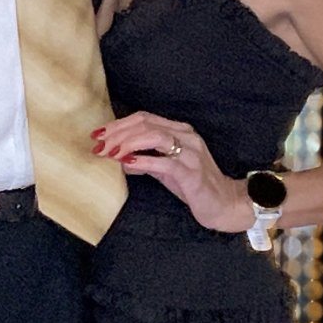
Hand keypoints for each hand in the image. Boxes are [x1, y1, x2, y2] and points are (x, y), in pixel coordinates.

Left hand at [91, 112, 252, 232]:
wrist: (223, 204)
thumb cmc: (193, 186)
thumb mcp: (165, 170)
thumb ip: (144, 161)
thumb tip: (119, 159)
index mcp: (179, 131)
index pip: (144, 118)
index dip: (119, 124)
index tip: (99, 135)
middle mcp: (186, 136)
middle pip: (146, 124)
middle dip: (118, 133)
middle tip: (99, 146)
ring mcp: (190, 153)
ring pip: (154, 136)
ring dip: (128, 143)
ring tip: (110, 154)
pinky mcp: (191, 172)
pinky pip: (164, 162)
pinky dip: (143, 161)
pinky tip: (127, 164)